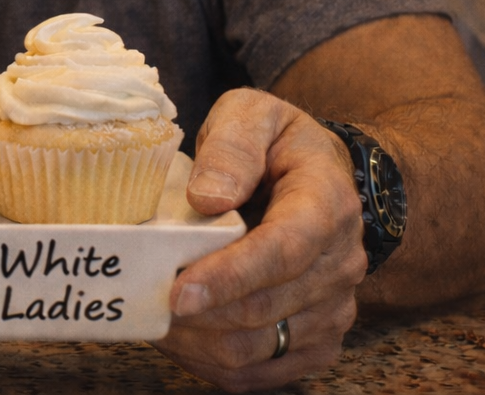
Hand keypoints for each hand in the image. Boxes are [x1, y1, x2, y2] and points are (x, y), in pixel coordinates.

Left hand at [152, 88, 365, 391]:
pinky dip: (216, 364)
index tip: (179, 293)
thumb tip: (207, 197)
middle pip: (266, 308)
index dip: (230, 277)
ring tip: (153, 318)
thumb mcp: (253, 115)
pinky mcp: (319, 338)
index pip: (283, 251)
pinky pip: (264, 372)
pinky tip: (181, 340)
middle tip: (143, 301)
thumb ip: (232, 147)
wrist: (323, 176)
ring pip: (260, 346)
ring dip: (201, 341)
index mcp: (328, 203)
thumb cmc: (277, 143)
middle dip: (200, 313)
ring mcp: (334, 306)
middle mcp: (341, 262)